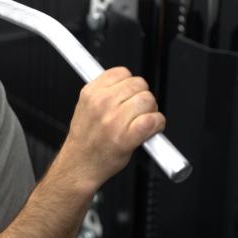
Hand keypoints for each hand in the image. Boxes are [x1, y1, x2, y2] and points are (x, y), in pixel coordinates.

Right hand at [59, 67, 165, 188]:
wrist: (79, 165)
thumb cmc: (85, 140)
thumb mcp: (85, 107)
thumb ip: (103, 92)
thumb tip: (126, 83)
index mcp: (91, 93)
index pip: (122, 72)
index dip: (130, 84)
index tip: (130, 94)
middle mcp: (102, 103)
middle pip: (138, 84)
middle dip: (142, 97)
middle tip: (139, 110)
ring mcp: (114, 120)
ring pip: (148, 100)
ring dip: (151, 111)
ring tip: (143, 121)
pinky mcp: (126, 138)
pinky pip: (153, 120)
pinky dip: (157, 124)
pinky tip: (152, 129)